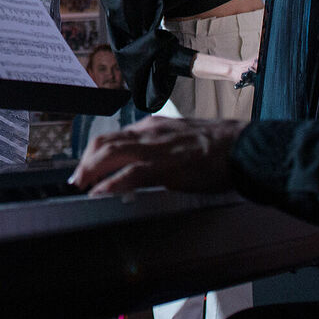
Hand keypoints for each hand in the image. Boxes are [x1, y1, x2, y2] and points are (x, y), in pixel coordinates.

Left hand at [69, 116, 245, 195]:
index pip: (115, 136)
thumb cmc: (219, 146)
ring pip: (111, 153)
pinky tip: (98, 192)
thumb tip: (148, 166)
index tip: (87, 167)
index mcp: (153, 126)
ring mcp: (156, 148)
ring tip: (80, 185)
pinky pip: (130, 173)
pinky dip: (110, 183)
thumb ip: (163, 148)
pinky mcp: (165, 165)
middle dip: (86, 161)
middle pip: (105, 142)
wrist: (242, 146)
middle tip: (76, 179)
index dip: (96, 152)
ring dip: (90, 170)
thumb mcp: (182, 139)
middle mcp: (149, 133)